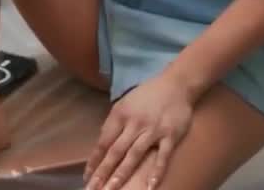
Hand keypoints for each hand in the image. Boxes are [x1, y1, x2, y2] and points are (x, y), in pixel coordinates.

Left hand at [83, 72, 194, 189]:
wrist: (176, 84)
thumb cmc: (147, 95)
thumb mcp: (125, 103)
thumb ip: (114, 123)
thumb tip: (102, 144)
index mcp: (120, 115)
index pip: (103, 142)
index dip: (94, 161)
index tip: (86, 177)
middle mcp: (134, 123)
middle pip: (115, 151)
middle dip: (103, 172)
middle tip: (93, 189)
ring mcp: (153, 130)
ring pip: (134, 155)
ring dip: (122, 174)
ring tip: (112, 189)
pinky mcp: (170, 135)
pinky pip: (162, 156)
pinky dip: (156, 171)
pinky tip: (150, 186)